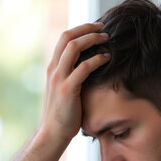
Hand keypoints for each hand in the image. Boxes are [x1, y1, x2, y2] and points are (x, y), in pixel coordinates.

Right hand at [40, 22, 109, 141]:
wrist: (53, 132)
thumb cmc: (64, 113)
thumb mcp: (65, 90)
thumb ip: (72, 76)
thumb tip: (89, 67)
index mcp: (53, 67)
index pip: (64, 38)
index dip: (80, 29)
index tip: (95, 28)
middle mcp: (54, 69)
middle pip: (68, 37)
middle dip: (87, 29)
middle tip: (103, 28)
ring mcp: (59, 78)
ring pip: (74, 48)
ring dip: (92, 40)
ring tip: (107, 39)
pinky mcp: (67, 89)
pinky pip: (83, 68)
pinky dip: (97, 60)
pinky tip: (107, 58)